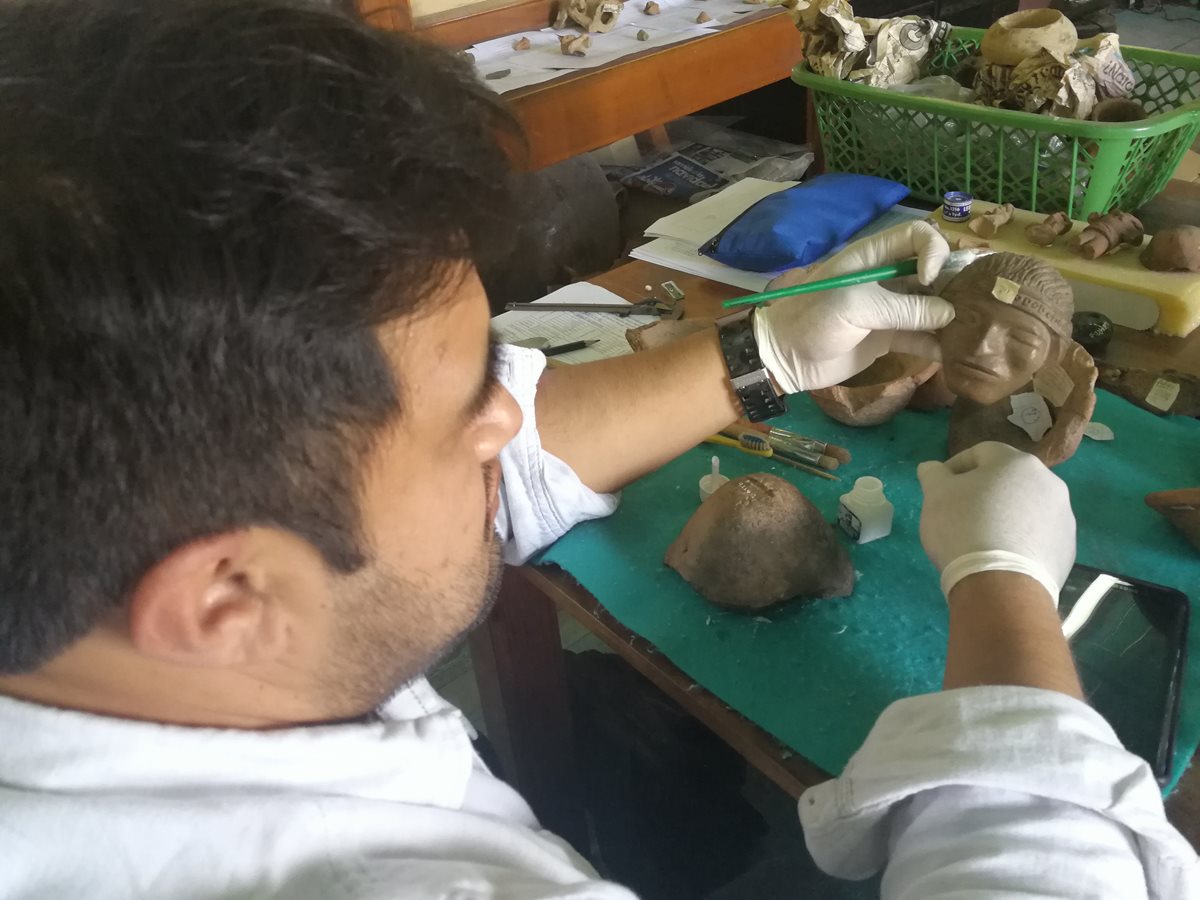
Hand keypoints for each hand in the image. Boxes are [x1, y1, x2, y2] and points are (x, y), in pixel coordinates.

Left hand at [753, 222, 955, 393]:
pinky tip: (953, 354)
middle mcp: (887, 277)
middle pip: (933, 271)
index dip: (934, 251)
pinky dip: (937, 344)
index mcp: (874, 256)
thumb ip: (904, 308)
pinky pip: (921, 336)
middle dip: (953, 285)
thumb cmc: (812, 319)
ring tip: (969, 333)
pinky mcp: (888, 338)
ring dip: (950, 317)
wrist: (784, 358)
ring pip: (931, 305)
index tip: (929, 279)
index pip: (918, 236)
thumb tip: (948, 314)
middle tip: (968, 307)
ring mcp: (889, 308)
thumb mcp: (856, 306)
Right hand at [917, 442, 1075, 604]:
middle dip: (984, 492)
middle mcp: (1048, 482)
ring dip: (1005, 516)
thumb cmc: (964, 528)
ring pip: (1026, 508)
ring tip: (982, 538)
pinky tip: (1002, 557)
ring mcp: (1062, 517)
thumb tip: (932, 468)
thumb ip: (933, 475)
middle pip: (1008, 480)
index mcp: (1016, 462)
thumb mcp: (936, 495)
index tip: (940, 487)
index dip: (956, 467)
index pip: (981, 452)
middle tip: (960, 513)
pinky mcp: (1066, 549)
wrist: (1002, 584)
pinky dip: (1021, 540)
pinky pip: (1038, 536)